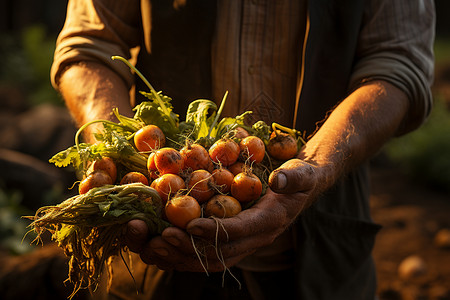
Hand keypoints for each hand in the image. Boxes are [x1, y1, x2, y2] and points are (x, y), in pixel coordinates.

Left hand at [126, 159, 320, 271]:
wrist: (297, 188)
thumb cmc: (298, 178)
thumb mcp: (302, 174)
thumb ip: (293, 177)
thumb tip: (278, 179)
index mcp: (268, 222)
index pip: (239, 232)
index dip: (215, 231)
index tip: (190, 224)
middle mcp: (252, 238)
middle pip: (216, 255)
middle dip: (186, 248)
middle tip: (160, 237)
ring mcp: (238, 242)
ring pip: (204, 259)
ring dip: (175, 255)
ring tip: (148, 243)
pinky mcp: (226, 239)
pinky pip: (199, 252)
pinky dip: (176, 251)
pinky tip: (154, 242)